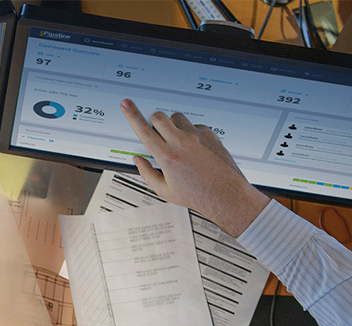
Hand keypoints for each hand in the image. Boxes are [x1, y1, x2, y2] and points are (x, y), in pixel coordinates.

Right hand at [120, 99, 268, 236]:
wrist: (225, 194)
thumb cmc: (198, 194)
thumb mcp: (165, 190)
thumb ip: (147, 173)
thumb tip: (138, 160)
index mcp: (167, 157)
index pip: (144, 130)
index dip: (132, 115)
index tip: (127, 104)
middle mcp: (181, 143)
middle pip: (159, 117)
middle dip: (154, 120)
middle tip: (156, 131)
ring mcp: (196, 136)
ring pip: (177, 117)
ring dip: (172, 125)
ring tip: (177, 141)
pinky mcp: (209, 134)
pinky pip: (194, 124)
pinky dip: (190, 132)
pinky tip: (194, 147)